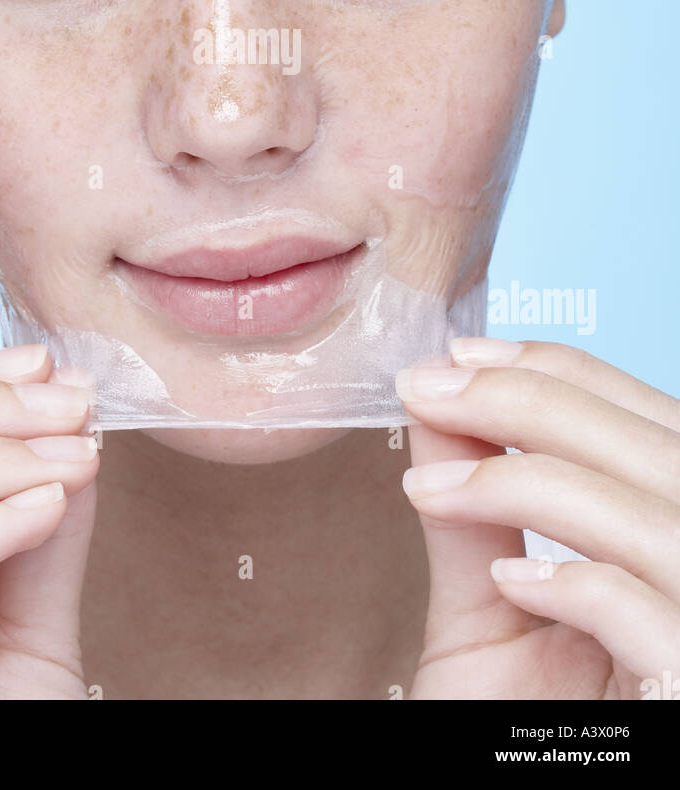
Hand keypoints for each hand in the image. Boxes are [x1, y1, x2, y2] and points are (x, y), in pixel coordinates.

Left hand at [396, 339, 679, 699]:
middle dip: (541, 400)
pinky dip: (586, 584)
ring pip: (666, 521)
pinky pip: (660, 618)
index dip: (568, 373)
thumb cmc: (514, 739)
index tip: (469, 351)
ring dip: (538, 479)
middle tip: (433, 385)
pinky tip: (513, 580)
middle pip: (667, 455)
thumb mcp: (492, 621)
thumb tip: (437, 407)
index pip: (657, 429)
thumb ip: (478, 518)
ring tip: (438, 484)